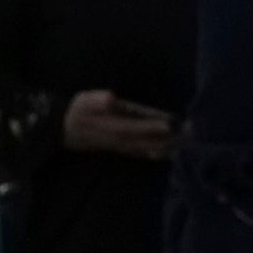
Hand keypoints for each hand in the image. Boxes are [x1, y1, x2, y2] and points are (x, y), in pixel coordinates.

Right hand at [63, 91, 179, 162]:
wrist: (64, 130)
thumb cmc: (76, 112)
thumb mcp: (82, 100)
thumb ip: (96, 100)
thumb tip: (111, 98)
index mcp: (111, 126)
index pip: (136, 127)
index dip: (153, 126)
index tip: (171, 124)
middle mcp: (119, 140)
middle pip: (147, 141)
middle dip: (167, 139)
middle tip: (188, 135)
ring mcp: (121, 147)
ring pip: (146, 149)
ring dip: (165, 148)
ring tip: (184, 145)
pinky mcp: (121, 149)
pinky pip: (141, 153)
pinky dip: (155, 154)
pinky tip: (166, 153)